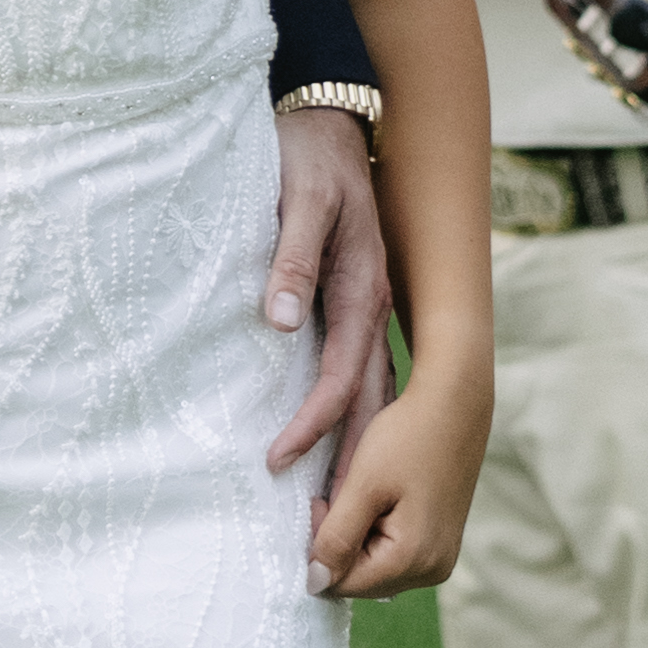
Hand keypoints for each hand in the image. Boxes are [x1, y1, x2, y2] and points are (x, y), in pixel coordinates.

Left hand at [259, 104, 395, 480]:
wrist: (331, 123)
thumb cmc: (310, 161)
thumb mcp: (299, 201)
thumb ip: (291, 260)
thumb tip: (280, 323)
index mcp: (361, 292)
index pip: (340, 378)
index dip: (311, 424)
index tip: (277, 462)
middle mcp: (371, 310)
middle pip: (368, 404)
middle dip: (349, 463)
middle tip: (323, 524)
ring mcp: (368, 310)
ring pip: (369, 396)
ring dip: (354, 450)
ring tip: (333, 506)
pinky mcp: (354, 305)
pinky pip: (356, 374)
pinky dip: (346, 415)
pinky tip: (332, 442)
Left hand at [307, 354, 491, 600]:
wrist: (454, 404)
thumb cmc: (407, 437)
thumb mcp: (362, 486)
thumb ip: (335, 538)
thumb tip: (315, 584)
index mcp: (413, 560)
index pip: (343, 582)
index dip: (319, 548)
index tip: (319, 501)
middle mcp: (433, 570)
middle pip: (361, 580)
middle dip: (339, 544)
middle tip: (339, 495)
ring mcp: (441, 559)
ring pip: (376, 568)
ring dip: (357, 538)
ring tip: (362, 494)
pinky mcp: (442, 544)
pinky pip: (395, 555)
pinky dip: (376, 533)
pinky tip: (379, 499)